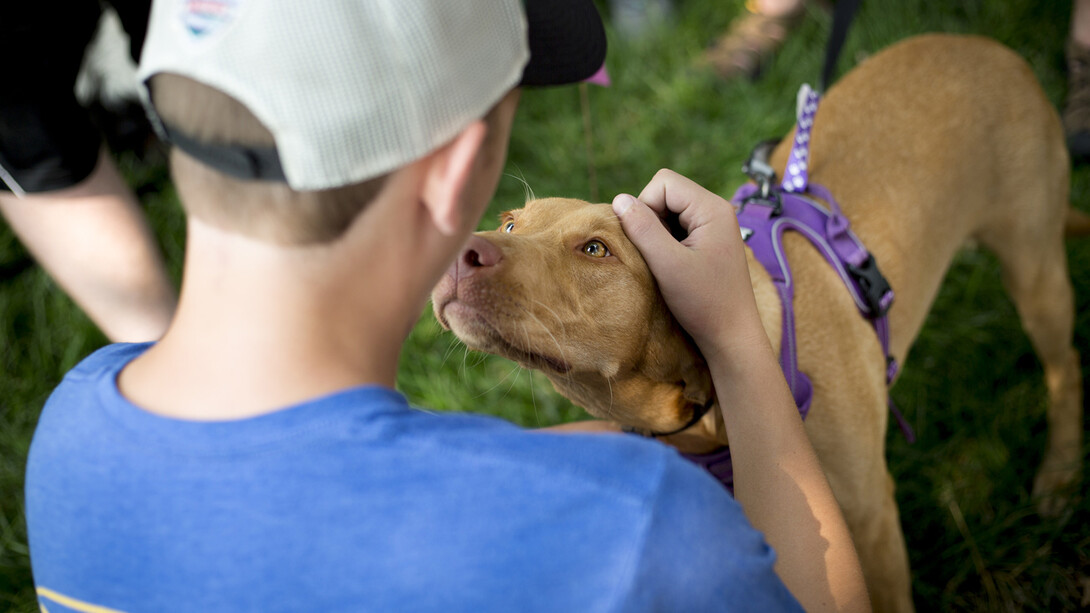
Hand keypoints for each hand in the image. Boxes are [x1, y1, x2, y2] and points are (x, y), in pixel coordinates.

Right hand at [612, 169, 767, 362]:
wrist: (732, 335)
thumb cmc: (704, 303)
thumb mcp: (668, 265)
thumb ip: (643, 229)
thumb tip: (619, 200)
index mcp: (712, 208)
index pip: (664, 183)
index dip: (645, 206)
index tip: (646, 241)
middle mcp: (716, 210)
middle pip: (666, 192)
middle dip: (650, 218)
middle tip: (655, 254)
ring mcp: (714, 225)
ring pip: (669, 210)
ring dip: (656, 232)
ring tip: (664, 262)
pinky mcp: (709, 240)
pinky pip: (677, 226)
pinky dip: (665, 241)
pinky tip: (671, 266)